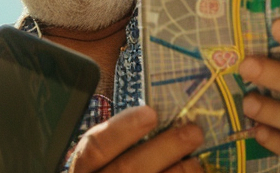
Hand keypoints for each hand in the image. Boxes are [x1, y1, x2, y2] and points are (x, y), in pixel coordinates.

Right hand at [68, 106, 205, 172]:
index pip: (95, 148)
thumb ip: (120, 144)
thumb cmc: (113, 171)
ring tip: (195, 161)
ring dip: (180, 172)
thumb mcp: (105, 160)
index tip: (150, 113)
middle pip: (129, 169)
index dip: (122, 129)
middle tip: (193, 132)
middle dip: (165, 148)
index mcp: (84, 170)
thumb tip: (157, 114)